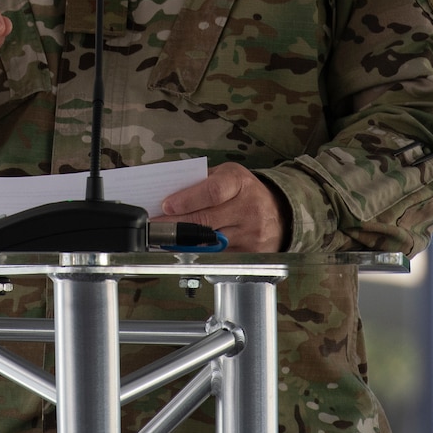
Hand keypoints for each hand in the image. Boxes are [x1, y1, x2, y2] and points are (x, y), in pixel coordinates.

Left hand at [156, 163, 285, 252]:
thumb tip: (166, 193)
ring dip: (183, 242)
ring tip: (164, 238)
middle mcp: (249, 208)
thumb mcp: (226, 176)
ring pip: (208, 243)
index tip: (166, 206)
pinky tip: (186, 249)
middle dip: (174, 225)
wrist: (279, 213)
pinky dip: (200, 253)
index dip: (187, 200)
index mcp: (239, 182)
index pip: (212, 192)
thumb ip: (199, 182)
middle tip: (154, 226)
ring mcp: (251, 234)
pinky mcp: (250, 254)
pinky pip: (218, 256)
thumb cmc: (243, 191)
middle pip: (205, 221)